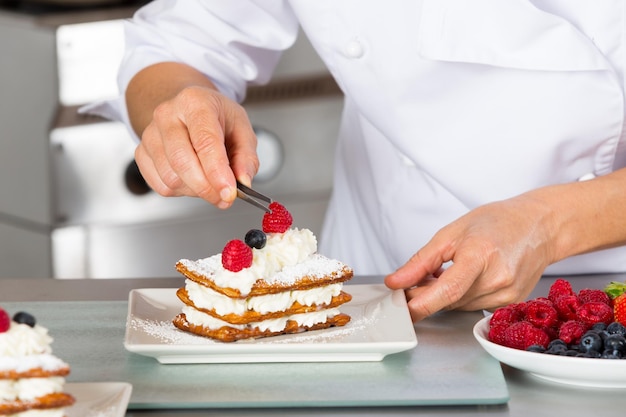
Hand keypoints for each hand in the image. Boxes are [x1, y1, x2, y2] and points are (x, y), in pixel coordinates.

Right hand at [132, 80, 258, 208]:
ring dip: (195, 190)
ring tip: (209, 180)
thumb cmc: (216, 118)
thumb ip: (246, 157)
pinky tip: (192, 179)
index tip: (229, 193)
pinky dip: (181, 191)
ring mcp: (149, 134)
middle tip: (225, 197)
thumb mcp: (242, 129)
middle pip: (182, 162)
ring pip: (170, 178)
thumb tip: (243, 182)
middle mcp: (167, 114)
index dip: (217, 172)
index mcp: (195, 102)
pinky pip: (160, 185)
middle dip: (206, 187)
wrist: (189, 110)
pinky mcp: (141, 153)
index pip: (204, 141)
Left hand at [384, 194, 556, 321]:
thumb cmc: (498, 222)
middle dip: (426, 294)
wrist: (540, 226)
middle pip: (448, 300)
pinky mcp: (510, 304)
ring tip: (450, 269)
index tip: (401, 308)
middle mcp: (497, 280)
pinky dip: (462, 297)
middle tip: (415, 280)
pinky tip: (468, 278)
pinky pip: (473, 307)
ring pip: (458, 306)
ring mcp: (507, 296)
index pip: (446, 290)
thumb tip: (396, 282)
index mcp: (480, 256)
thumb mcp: (451, 233)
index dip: (420, 304)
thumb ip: (421, 261)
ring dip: (445, 295)